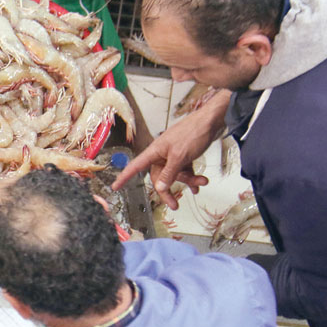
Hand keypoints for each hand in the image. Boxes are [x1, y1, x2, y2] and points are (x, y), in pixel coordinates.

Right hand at [111, 89, 232, 208]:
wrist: (212, 121)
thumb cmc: (193, 133)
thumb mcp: (180, 157)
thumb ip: (169, 173)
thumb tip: (160, 187)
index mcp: (155, 152)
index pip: (135, 166)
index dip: (124, 177)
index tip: (115, 186)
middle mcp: (162, 154)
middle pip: (159, 177)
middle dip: (169, 189)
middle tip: (175, 205)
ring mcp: (173, 154)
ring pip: (175, 175)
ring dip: (188, 181)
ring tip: (201, 182)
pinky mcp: (184, 155)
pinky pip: (184, 170)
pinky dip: (191, 177)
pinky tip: (200, 182)